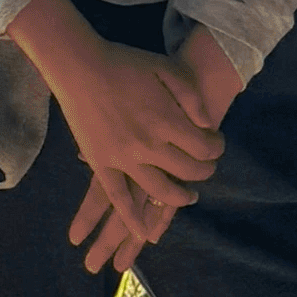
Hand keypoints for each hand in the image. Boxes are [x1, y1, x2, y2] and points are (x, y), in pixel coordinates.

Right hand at [4, 0, 228, 275]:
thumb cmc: (125, 63)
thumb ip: (191, 96)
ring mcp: (124, 158)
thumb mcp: (167, 67)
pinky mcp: (102, 164)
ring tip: (189, 196)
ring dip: (180, 197)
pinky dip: (133, 218)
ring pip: (160, 191)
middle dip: (204, 171)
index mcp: (167, 121)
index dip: (216, 148)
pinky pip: (119, 198)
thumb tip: (206, 123)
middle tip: (206, 167)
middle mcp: (149, 145)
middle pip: (188, 170)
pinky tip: (144, 233)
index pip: (205, 147)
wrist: (80, 66)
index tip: (216, 144)